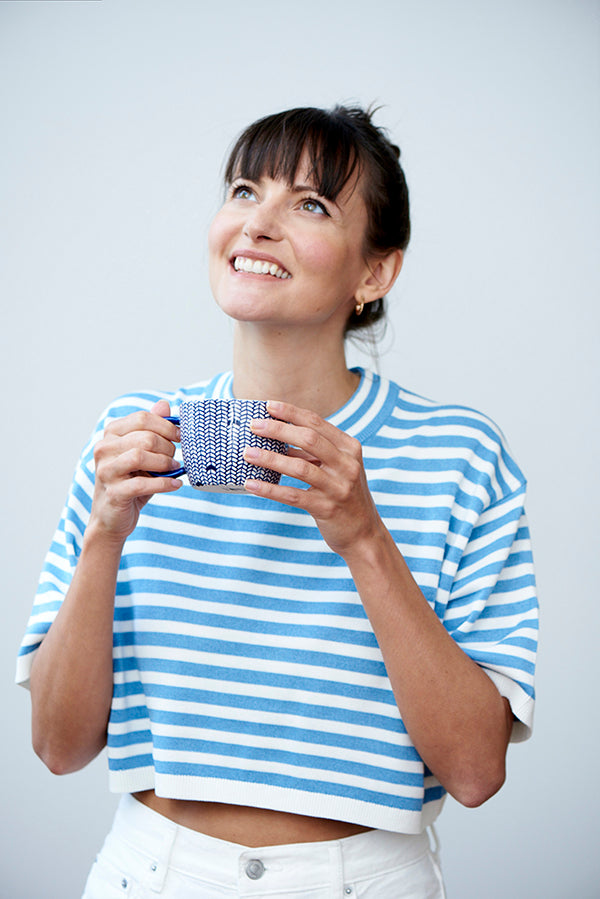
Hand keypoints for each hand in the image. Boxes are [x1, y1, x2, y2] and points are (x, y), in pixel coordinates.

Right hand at [90, 400, 181, 543]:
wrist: (112, 518)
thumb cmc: (131, 482)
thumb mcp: (144, 454)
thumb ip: (152, 429)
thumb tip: (164, 404)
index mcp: (111, 434)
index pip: (142, 418)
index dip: (167, 426)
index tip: (181, 436)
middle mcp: (104, 449)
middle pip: (145, 437)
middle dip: (168, 448)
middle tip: (175, 459)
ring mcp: (106, 470)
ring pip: (140, 456)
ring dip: (164, 463)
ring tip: (174, 470)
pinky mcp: (113, 492)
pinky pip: (142, 483)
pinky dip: (163, 484)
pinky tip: (174, 485)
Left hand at [243, 400, 383, 558]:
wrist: (363, 533)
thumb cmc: (343, 494)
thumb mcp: (337, 468)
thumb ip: (314, 452)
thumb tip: (277, 435)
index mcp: (350, 448)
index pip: (317, 423)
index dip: (291, 413)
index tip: (268, 405)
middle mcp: (347, 465)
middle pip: (309, 439)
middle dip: (279, 430)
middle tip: (254, 426)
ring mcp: (338, 487)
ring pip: (299, 467)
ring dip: (270, 459)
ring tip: (247, 454)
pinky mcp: (326, 508)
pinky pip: (292, 495)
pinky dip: (269, 489)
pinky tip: (251, 485)